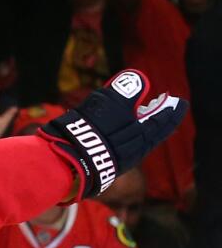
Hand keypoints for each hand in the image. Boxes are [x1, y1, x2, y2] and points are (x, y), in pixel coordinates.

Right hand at [38, 69, 186, 198]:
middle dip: (158, 119)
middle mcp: (136, 151)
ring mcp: (120, 161)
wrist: (67, 160)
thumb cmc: (91, 128)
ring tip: (139, 119)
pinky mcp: (105, 168)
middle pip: (153, 134)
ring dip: (142, 129)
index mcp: (142, 135)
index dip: (172, 110)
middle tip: (161, 107)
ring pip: (138, 144)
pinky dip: (126, 140)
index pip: (164, 121)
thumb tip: (139, 78)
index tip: (178, 101)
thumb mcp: (110, 101)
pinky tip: (117, 135)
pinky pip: (123, 151)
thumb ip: (126, 88)